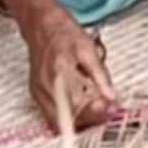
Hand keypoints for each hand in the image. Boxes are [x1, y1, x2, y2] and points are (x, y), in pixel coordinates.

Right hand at [22, 4, 118, 130]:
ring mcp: (39, 92)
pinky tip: (80, 106)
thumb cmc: (65, 34)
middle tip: (107, 109)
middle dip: (92, 117)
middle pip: (70, 116)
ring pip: (61, 121)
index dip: (98, 110)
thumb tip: (111, 96)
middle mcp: (47, 85)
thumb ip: (100, 75)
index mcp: (61, 71)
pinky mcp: (36, 96)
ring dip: (81, 120)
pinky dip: (68, 116)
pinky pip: (52, 116)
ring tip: (95, 107)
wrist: (43, 26)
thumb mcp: (89, 49)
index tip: (111, 108)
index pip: (80, 103)